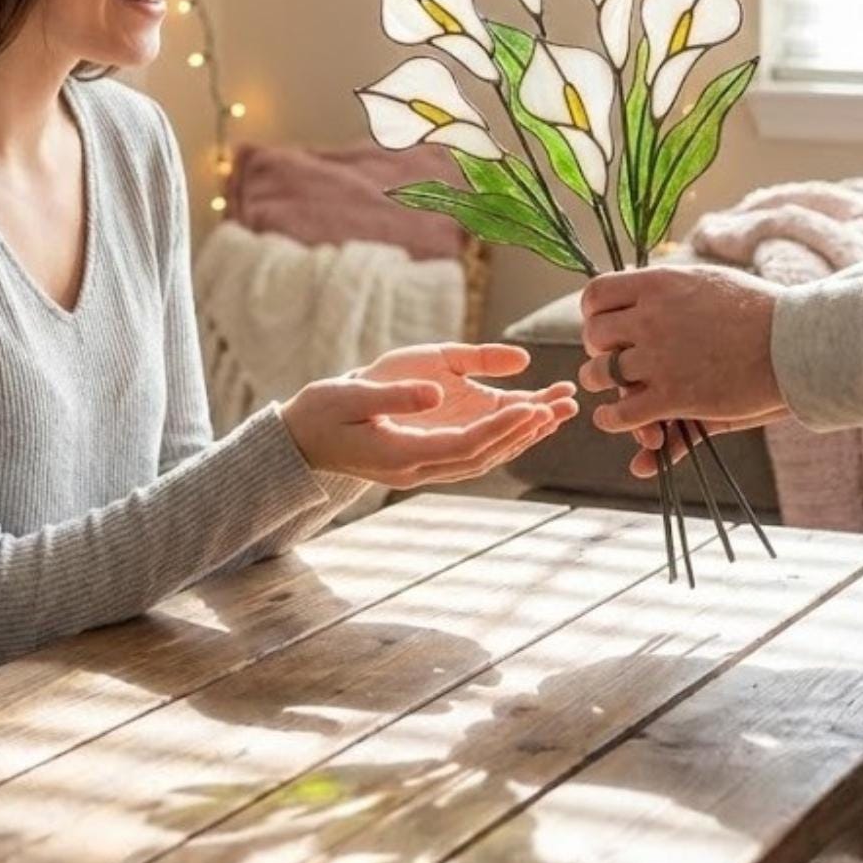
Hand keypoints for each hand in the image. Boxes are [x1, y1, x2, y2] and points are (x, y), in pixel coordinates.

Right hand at [283, 342, 577, 488]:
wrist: (299, 440)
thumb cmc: (322, 412)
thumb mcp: (353, 396)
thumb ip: (396, 396)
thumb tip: (438, 394)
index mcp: (401, 454)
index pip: (466, 446)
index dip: (503, 428)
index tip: (536, 406)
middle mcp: (417, 468)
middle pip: (483, 456)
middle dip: (525, 431)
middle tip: (564, 405)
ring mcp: (420, 467)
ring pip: (482, 457)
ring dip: (520, 436)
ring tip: (558, 410)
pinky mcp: (422, 457)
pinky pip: (470, 451)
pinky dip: (500, 436)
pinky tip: (523, 418)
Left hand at [578, 266, 787, 433]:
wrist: (796, 343)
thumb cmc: (758, 311)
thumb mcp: (706, 283)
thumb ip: (666, 289)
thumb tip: (637, 291)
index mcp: (659, 284)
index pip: (596, 294)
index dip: (594, 313)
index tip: (608, 326)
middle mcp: (651, 318)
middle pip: (594, 335)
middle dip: (599, 349)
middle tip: (613, 359)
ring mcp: (660, 358)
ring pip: (600, 374)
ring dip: (603, 384)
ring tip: (614, 389)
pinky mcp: (674, 396)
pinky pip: (621, 413)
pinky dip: (612, 419)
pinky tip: (614, 418)